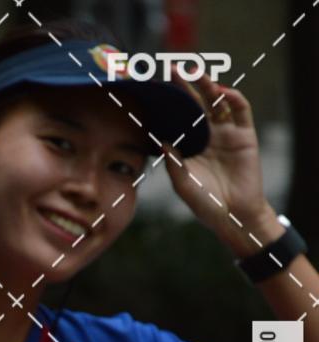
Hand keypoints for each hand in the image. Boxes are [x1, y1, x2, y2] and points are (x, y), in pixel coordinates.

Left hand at [162, 68, 280, 253]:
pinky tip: (221, 92)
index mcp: (190, 145)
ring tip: (195, 72)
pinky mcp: (244, 135)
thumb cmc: (205, 202)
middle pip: (196, 105)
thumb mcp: (183, 183)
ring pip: (217, 102)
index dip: (169, 105)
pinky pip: (240, 111)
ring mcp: (227, 133)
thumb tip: (160, 140)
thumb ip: (172, 162)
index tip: (154, 90)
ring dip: (208, 86)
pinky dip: (232, 98)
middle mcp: (208, 135)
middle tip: (172, 69)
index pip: (178, 119)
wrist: (233, 214)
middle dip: (185, 87)